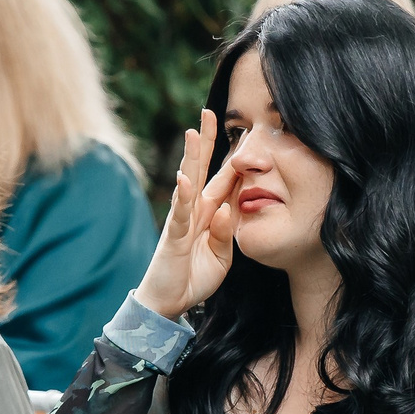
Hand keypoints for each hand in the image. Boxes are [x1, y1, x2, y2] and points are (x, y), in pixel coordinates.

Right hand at [132, 113, 240, 320]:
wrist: (170, 302)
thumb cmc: (194, 276)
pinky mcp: (173, 237)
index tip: (244, 132)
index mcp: (209, 213)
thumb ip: (227, 232)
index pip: (223, 180)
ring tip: (193, 132)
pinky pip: (179, 214)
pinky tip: (183, 177)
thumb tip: (229, 208)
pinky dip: (182, 196)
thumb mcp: (222, 255)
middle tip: (209, 112)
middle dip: (206, 141)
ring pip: (187, 182)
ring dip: (190, 158)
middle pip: (201, 169)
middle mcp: (195, 211)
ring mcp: (182, 221)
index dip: (233, 158)